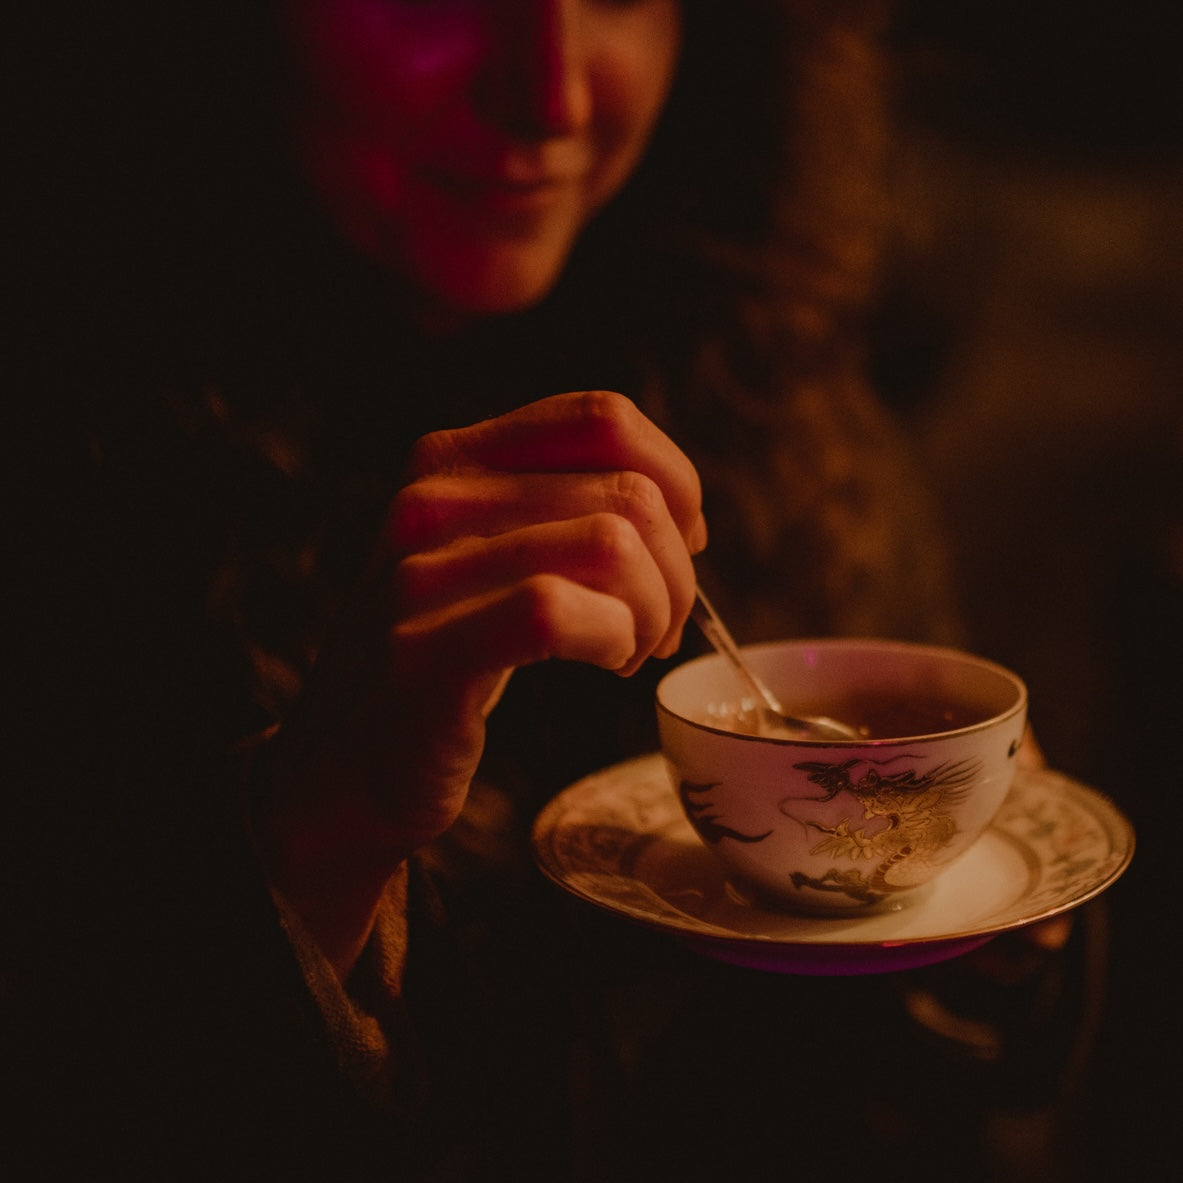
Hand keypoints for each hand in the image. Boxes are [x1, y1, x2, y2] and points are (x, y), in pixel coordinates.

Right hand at [255, 391, 705, 972]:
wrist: (341, 769)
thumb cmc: (442, 662)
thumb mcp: (492, 558)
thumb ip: (568, 512)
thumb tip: (686, 516)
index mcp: (452, 459)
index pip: (604, 420)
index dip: (675, 480)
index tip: (682, 545)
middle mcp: (430, 498)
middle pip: (627, 492)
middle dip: (675, 571)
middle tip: (655, 628)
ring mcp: (420, 572)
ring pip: (610, 544)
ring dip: (652, 610)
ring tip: (629, 650)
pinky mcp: (426, 650)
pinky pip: (557, 610)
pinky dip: (613, 637)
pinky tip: (606, 664)